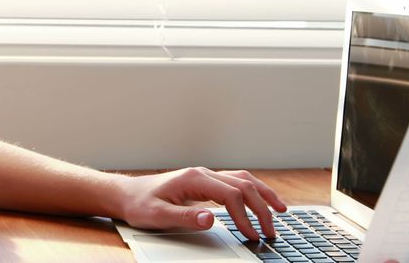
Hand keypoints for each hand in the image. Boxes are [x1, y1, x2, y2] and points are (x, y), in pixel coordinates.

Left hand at [116, 167, 286, 239]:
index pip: (231, 194)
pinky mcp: (205, 183)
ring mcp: (205, 176)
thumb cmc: (141, 204)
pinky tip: (261, 201)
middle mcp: (203, 174)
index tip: (251, 235)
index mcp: (194, 179)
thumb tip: (210, 219)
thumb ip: (184, 217)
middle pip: (243, 185)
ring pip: (243, 180)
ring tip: (281, 211)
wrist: (127, 195)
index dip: (245, 216)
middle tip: (270, 232)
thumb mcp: (158, 215)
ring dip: (263, 194)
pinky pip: (236, 183)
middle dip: (261, 208)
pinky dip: (253, 191)